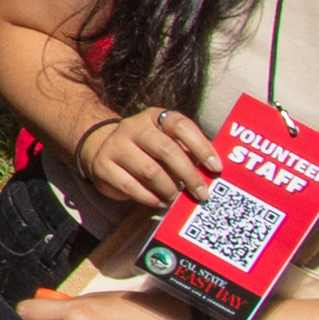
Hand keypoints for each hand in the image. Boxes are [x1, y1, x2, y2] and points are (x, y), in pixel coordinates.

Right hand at [65, 103, 221, 221]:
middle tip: (202, 193)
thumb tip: (213, 171)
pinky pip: (131, 186)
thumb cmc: (146, 149)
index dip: (201, 146)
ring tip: (176, 198)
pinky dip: (150, 198)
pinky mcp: (103, 166)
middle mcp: (133, 127)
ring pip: (149, 170)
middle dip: (188, 174)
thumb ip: (187, 151)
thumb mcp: (166, 141)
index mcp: (154, 117)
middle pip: (166, 149)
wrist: (102, 149)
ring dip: (169, 189)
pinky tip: (159, 202)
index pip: (180, 125)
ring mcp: (115, 145)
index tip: (216, 168)